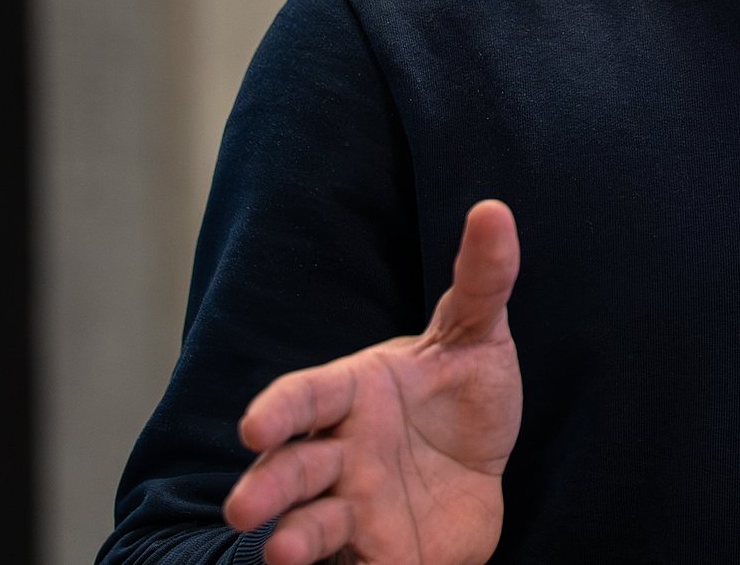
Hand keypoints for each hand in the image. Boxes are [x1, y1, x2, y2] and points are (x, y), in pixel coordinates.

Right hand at [224, 199, 522, 564]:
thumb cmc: (460, 397)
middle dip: (267, 487)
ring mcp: (353, 507)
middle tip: (244, 510)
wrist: (480, 472)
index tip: (256, 427)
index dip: (279, 411)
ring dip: (292, 538)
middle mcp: (339, 453)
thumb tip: (495, 209)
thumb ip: (481, 280)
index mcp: (352, 394)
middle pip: (291, 470)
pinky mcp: (377, 555)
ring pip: (309, 525)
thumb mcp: (477, 336)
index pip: (305, 398)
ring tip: (282, 551)